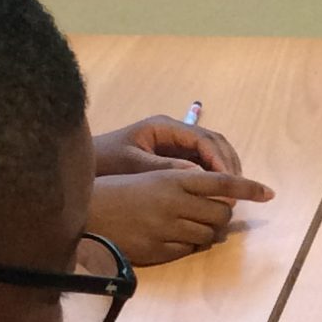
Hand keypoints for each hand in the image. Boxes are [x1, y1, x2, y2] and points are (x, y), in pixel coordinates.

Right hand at [88, 165, 269, 266]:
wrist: (89, 213)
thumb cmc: (123, 190)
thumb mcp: (154, 176)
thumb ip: (185, 184)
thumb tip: (221, 201)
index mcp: (173, 179)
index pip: (221, 183)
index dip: (248, 188)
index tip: (268, 193)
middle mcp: (174, 203)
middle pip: (220, 215)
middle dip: (223, 216)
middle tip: (214, 214)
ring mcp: (167, 229)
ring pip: (208, 235)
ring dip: (208, 232)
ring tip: (192, 225)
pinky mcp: (158, 251)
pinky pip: (188, 250)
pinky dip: (189, 244)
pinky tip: (174, 236)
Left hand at [93, 115, 265, 184]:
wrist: (84, 164)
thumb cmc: (104, 161)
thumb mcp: (132, 165)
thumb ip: (163, 168)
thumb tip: (198, 175)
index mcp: (163, 127)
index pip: (203, 138)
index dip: (220, 159)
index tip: (229, 182)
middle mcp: (173, 131)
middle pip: (213, 142)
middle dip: (228, 164)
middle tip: (237, 189)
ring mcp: (175, 143)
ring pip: (211, 151)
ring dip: (225, 169)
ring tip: (232, 193)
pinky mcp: (174, 156)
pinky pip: (202, 162)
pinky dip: (214, 176)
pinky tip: (217, 194)